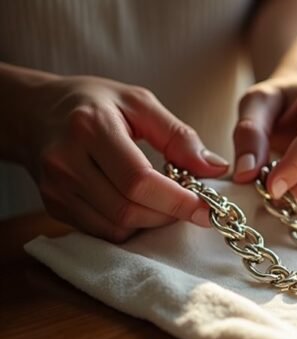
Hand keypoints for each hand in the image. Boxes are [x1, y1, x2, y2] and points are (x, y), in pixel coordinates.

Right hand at [20, 75, 228, 241]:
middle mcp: (66, 161)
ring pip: (116, 227)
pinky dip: (130, 227)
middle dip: (168, 214)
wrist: (35, 112)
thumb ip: (179, 136)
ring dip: (151, 223)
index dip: (177, 200)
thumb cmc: (94, 103)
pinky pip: (102, 232)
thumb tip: (216, 167)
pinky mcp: (54, 206)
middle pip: (128, 209)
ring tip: (166, 203)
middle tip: (191, 205)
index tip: (207, 209)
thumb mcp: (139, 103)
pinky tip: (141, 206)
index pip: (138, 180)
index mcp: (90, 128)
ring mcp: (56, 188)